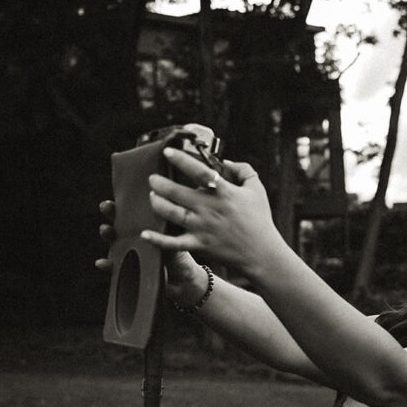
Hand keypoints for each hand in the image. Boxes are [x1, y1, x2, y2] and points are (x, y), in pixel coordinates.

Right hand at [94, 199, 201, 301]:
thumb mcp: (176, 236)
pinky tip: (101, 262)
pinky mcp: (128, 270)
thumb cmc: (179, 253)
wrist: (182, 280)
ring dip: (107, 235)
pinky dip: (107, 265)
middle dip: (110, 213)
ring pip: (114, 242)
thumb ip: (168, 222)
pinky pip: (115, 267)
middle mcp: (134, 237)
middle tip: (106, 206)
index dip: (122, 203)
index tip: (117, 196)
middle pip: (119, 221)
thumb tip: (166, 200)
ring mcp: (129, 253)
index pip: (132, 211)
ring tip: (105, 230)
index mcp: (145, 226)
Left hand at [140, 149, 283, 273]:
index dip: (182, 160)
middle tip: (152, 179)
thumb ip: (243, 170)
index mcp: (224, 193)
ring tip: (152, 196)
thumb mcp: (256, 189)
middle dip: (160, 184)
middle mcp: (210, 209)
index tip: (168, 153)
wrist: (261, 253)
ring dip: (158, 203)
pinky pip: (174, 243)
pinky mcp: (199, 245)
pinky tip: (144, 233)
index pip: (199, 172)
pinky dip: (158, 240)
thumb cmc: (260, 220)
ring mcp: (203, 228)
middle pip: (178, 193)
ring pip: (172, 213)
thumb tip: (224, 161)